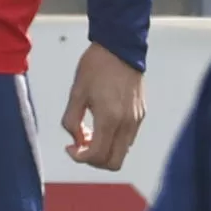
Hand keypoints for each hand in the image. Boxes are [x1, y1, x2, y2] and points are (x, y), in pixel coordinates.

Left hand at [63, 43, 144, 171]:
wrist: (120, 47)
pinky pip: (128, 139)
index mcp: (109, 118)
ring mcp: (136, 120)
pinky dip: (113, 140)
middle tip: (80, 145)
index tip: (70, 147)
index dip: (79, 158)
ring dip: (104, 150)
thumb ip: (71, 121)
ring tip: (90, 131)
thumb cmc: (96, 67)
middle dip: (94, 160)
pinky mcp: (141, 114)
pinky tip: (102, 123)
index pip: (96, 156)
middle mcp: (126, 123)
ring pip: (122, 152)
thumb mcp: (76, 93)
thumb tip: (76, 140)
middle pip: (113, 163)